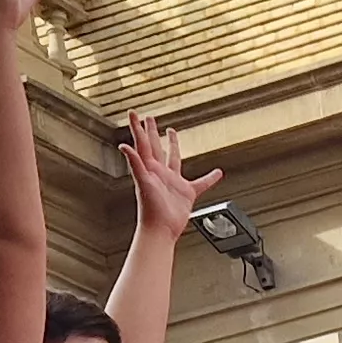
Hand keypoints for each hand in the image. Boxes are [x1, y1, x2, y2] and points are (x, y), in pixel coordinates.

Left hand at [118, 113, 222, 232]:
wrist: (160, 230)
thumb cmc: (149, 209)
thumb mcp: (142, 182)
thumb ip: (134, 163)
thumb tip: (123, 146)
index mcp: (148, 167)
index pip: (142, 142)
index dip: (137, 127)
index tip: (133, 112)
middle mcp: (159, 172)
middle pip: (155, 146)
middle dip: (152, 131)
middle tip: (150, 118)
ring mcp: (172, 182)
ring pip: (173, 158)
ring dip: (173, 145)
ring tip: (173, 133)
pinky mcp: (185, 193)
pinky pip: (200, 183)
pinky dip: (209, 178)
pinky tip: (217, 173)